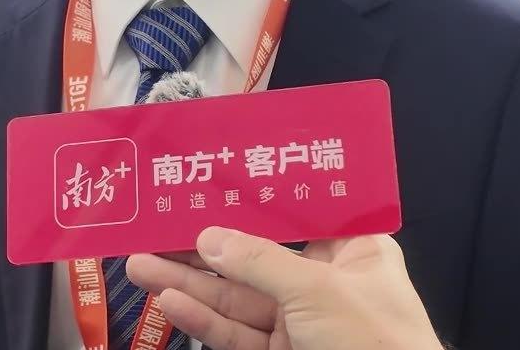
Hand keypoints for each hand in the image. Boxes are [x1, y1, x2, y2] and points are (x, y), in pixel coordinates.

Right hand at [126, 228, 442, 349]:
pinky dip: (204, 320)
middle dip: (202, 247)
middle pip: (253, 257)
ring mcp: (299, 322)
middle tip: (154, 229)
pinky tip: (169, 303)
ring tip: (140, 265)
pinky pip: (236, 333)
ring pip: (236, 297)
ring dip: (189, 283)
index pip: (293, 214)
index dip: (249, 200)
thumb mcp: (319, 292)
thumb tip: (210, 239)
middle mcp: (324, 281)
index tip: (206, 186)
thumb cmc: (379, 343)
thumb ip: (261, 264)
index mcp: (351, 250)